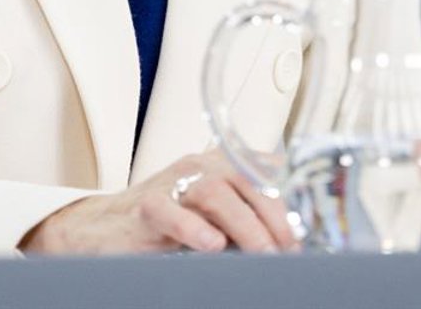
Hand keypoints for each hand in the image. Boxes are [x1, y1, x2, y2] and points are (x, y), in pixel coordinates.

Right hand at [19, 153, 296, 254]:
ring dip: (245, 226)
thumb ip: (250, 221)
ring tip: (263, 255)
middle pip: (247, 181)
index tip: (311, 228)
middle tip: (291, 250)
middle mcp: (201, 167)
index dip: (292, 198)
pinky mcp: (145, 206)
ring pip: (215, 194)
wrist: (108, 229)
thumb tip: (295, 245)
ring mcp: (172, 184)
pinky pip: (169, 211)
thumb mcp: (218, 220)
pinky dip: (192, 228)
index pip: (267, 171)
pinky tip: (212, 246)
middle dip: (275, 218)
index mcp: (224, 166)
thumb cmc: (170, 227)